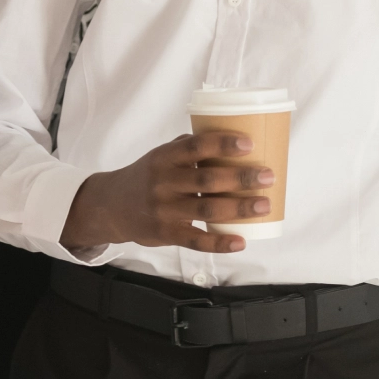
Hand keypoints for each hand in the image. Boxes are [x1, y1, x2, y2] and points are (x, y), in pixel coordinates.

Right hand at [60, 131, 273, 253]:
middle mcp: (163, 183)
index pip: (195, 147)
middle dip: (240, 178)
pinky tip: (240, 241)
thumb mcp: (161, 155)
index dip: (222, 144)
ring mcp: (164, 210)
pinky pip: (195, 240)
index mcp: (165, 158)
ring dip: (238, 208)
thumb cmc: (147, 176)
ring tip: (264, 205)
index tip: (249, 144)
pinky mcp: (165, 234)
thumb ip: (188, 147)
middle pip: (206, 179)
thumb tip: (230, 135)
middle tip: (268, 176)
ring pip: (206, 209)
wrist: (111, 207)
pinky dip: (219, 242)